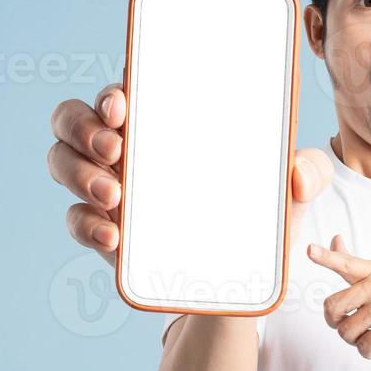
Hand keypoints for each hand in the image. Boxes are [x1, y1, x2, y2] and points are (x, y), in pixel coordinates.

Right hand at [48, 84, 331, 267]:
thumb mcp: (290, 192)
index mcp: (165, 121)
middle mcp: (127, 147)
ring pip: (62, 162)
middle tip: (116, 149)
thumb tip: (298, 174)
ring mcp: (109, 188)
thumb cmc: (259, 214)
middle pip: (74, 117)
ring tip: (114, 197)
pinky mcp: (104, 232)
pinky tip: (113, 239)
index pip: (124, 90)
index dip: (113, 89)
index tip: (125, 102)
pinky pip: (76, 221)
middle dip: (84, 126)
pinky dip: (87, 226)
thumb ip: (308, 173)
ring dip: (78, 173)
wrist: (241, 281)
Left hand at [308, 236, 370, 358]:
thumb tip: (335, 240)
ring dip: (355, 342)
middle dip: (335, 324)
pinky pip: (365, 345)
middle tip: (349, 328)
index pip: (346, 262)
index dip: (326, 257)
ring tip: (370, 340)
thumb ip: (355, 265)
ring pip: (346, 331)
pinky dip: (369, 352)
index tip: (309, 250)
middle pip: (332, 307)